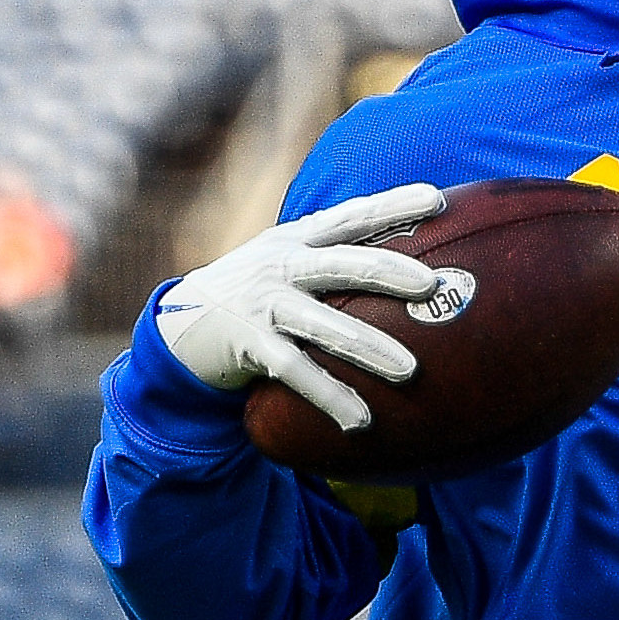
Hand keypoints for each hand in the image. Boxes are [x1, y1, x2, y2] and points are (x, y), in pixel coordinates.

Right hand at [154, 183, 444, 430]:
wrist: (181, 322)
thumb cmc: (254, 288)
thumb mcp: (286, 257)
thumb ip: (332, 251)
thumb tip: (408, 255)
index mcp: (300, 239)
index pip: (353, 217)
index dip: (394, 205)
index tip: (437, 199)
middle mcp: (284, 266)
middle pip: (344, 264)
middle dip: (389, 272)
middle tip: (430, 283)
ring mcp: (266, 304)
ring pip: (325, 325)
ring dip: (369, 348)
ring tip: (409, 370)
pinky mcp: (250, 343)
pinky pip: (295, 371)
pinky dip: (329, 395)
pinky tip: (360, 420)